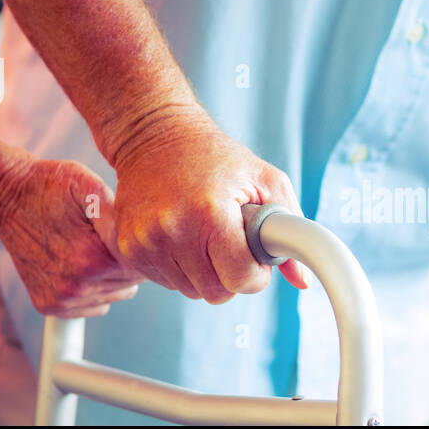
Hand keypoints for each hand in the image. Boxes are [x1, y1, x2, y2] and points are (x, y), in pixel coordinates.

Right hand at [0, 159, 145, 316]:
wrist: (7, 197)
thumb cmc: (51, 188)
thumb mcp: (89, 188)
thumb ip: (118, 217)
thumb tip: (139, 240)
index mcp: (92, 260)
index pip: (141, 268)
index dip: (138, 248)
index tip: (125, 232)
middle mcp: (76, 286)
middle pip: (129, 284)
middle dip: (124, 262)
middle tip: (104, 237)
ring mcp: (61, 299)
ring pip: (113, 296)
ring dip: (110, 277)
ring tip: (89, 248)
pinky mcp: (49, 305)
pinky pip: (93, 306)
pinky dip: (92, 289)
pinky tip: (78, 264)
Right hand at [110, 112, 308, 303]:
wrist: (155, 135)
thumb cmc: (216, 157)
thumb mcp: (265, 180)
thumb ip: (291, 229)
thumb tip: (301, 280)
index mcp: (209, 212)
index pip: (241, 280)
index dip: (256, 273)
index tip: (255, 256)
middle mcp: (171, 230)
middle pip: (217, 293)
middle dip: (231, 275)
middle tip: (231, 243)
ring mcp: (144, 241)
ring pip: (191, 292)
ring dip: (205, 272)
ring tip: (204, 234)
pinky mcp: (127, 249)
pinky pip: (166, 283)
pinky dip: (180, 268)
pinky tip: (182, 236)